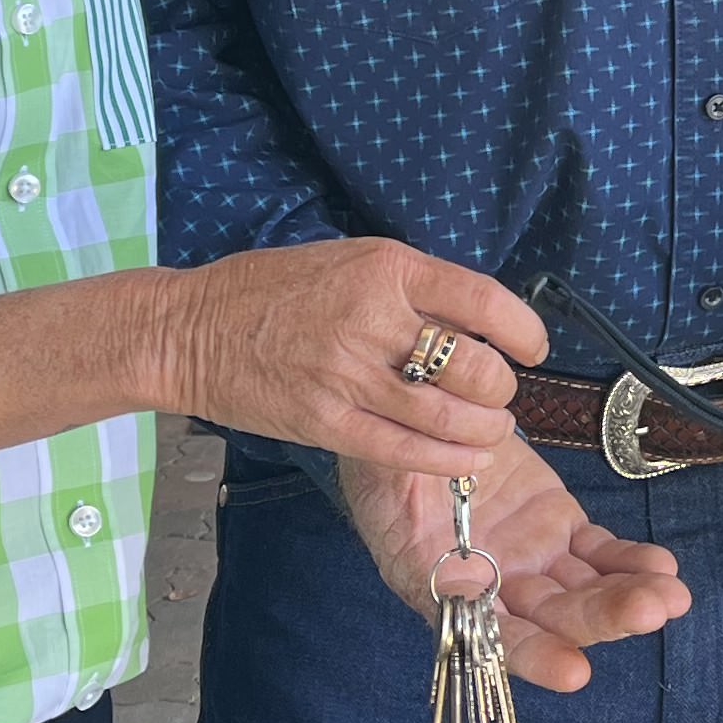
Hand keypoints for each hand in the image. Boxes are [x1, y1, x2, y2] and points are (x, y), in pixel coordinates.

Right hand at [162, 238, 538, 475]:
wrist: (190, 328)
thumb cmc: (273, 290)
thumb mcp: (351, 262)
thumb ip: (411, 289)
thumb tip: (476, 322)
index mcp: (386, 269)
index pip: (482, 300)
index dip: (522, 332)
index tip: (532, 348)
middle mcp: (371, 318)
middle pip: (474, 368)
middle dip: (501, 390)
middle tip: (498, 395)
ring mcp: (346, 374)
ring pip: (446, 416)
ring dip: (484, 431)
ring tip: (489, 431)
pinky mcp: (325, 422)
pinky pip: (404, 450)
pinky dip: (447, 460)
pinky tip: (464, 459)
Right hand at [331, 438, 689, 690]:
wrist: (416, 422)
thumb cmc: (387, 464)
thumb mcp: (387, 483)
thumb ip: (415, 507)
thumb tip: (438, 490)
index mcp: (443, 590)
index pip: (491, 638)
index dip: (534, 656)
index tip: (575, 673)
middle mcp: (494, 587)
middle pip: (555, 616)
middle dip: (603, 618)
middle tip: (650, 612)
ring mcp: (531, 557)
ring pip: (585, 587)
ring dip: (629, 594)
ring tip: (671, 595)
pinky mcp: (558, 525)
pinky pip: (600, 551)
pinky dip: (630, 561)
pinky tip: (661, 567)